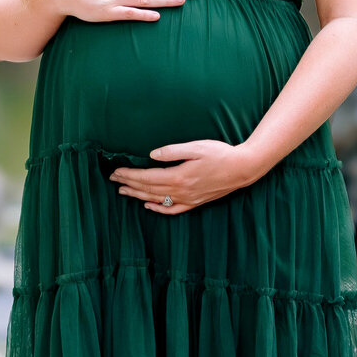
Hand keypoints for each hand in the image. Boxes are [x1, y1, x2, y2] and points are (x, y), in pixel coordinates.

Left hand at [108, 139, 264, 214]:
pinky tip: (148, 206)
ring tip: (123, 192)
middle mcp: (181, 191)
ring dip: (138, 196)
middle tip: (113, 181)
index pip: (146, 178)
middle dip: (129, 184)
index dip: (129, 175)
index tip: (116, 172)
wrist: (243, 169)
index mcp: (178, 176)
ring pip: (157, 200)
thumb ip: (172, 151)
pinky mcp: (195, 202)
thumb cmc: (220, 154)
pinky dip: (158, 208)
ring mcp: (188, 199)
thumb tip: (152, 155)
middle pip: (148, 189)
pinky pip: (172, 209)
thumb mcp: (196, 147)